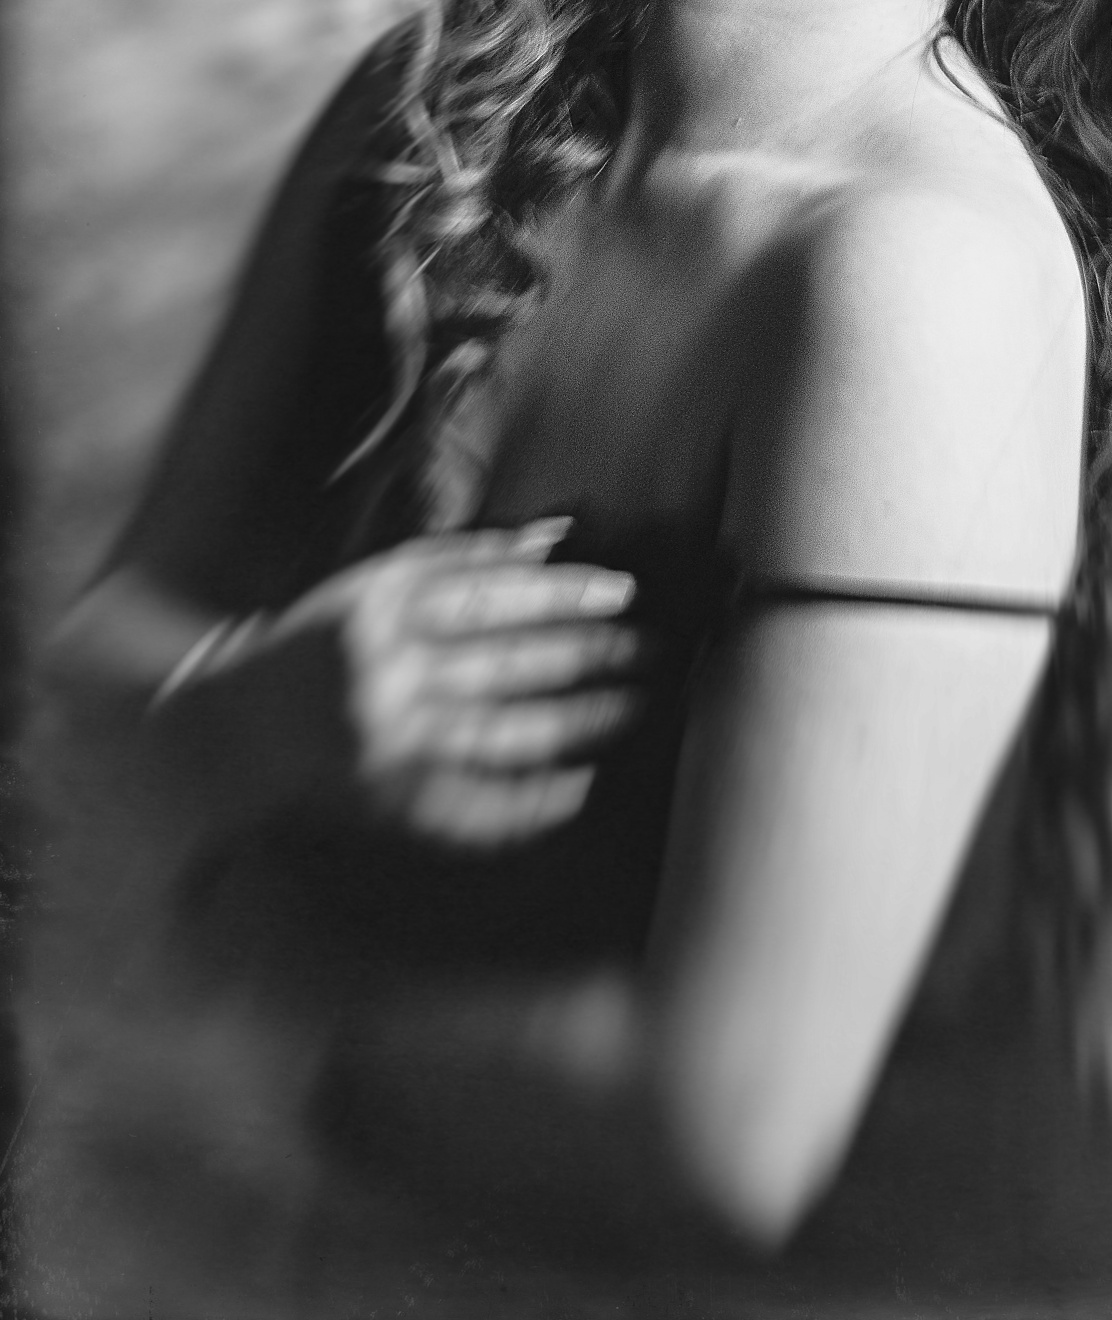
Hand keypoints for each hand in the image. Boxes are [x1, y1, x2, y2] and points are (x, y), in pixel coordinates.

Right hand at [273, 518, 652, 846]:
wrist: (224, 733)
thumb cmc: (315, 645)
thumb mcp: (374, 584)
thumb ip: (463, 558)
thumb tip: (558, 534)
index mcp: (379, 607)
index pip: (491, 593)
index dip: (564, 592)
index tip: (624, 591)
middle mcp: (386, 672)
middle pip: (511, 658)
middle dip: (592, 653)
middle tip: (658, 647)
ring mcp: (391, 742)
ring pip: (509, 728)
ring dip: (584, 717)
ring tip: (643, 703)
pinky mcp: (392, 802)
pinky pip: (479, 806)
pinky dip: (534, 798)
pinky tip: (585, 785)